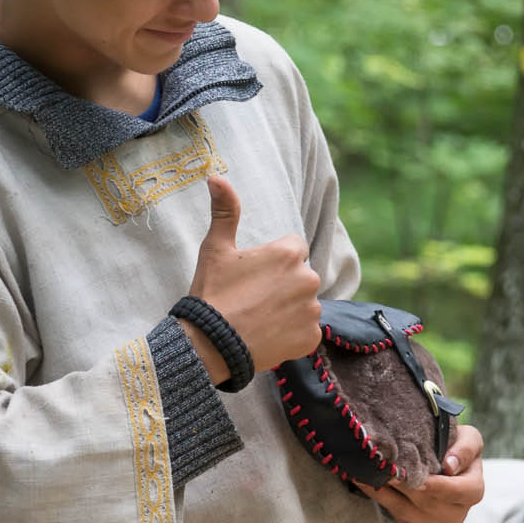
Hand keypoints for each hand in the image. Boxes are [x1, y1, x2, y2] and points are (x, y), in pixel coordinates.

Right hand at [186, 176, 321, 375]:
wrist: (211, 346)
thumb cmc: (213, 294)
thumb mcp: (215, 249)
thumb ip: (224, 212)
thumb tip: (216, 177)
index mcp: (289, 254)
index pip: (293, 248)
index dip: (272, 261)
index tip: (253, 276)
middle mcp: (308, 279)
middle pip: (300, 275)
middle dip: (283, 284)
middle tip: (253, 299)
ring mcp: (312, 311)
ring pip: (304, 303)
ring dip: (289, 308)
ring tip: (259, 318)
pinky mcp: (311, 338)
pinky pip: (307, 330)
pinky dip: (292, 333)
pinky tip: (268, 335)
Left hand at [361, 425, 485, 522]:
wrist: (443, 468)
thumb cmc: (456, 449)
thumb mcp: (469, 440)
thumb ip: (465, 448)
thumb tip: (449, 465)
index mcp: (473, 491)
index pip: (460, 492)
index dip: (439, 486)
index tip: (420, 479)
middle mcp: (456, 513)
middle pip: (427, 502)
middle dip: (405, 485)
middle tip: (384, 468)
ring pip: (406, 510)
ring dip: (385, 491)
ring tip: (368, 473)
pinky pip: (393, 513)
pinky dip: (378, 496)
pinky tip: (365, 481)